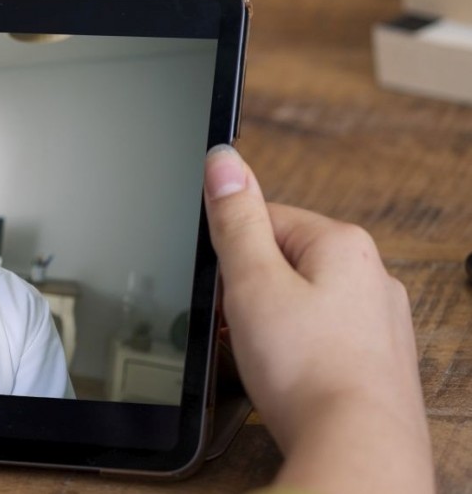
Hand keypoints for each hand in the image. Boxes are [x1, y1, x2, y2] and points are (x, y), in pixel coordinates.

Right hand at [202, 145, 431, 493]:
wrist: (355, 443)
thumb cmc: (308, 369)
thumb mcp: (252, 282)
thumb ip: (235, 219)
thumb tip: (223, 159)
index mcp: (342, 244)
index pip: (263, 219)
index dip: (229, 257)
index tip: (222, 290)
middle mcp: (372, 275)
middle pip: (283, 263)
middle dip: (249, 294)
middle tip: (240, 328)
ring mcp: (379, 321)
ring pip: (302, 305)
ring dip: (272, 327)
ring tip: (264, 358)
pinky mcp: (376, 360)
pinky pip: (321, 341)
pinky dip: (297, 356)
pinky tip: (287, 378)